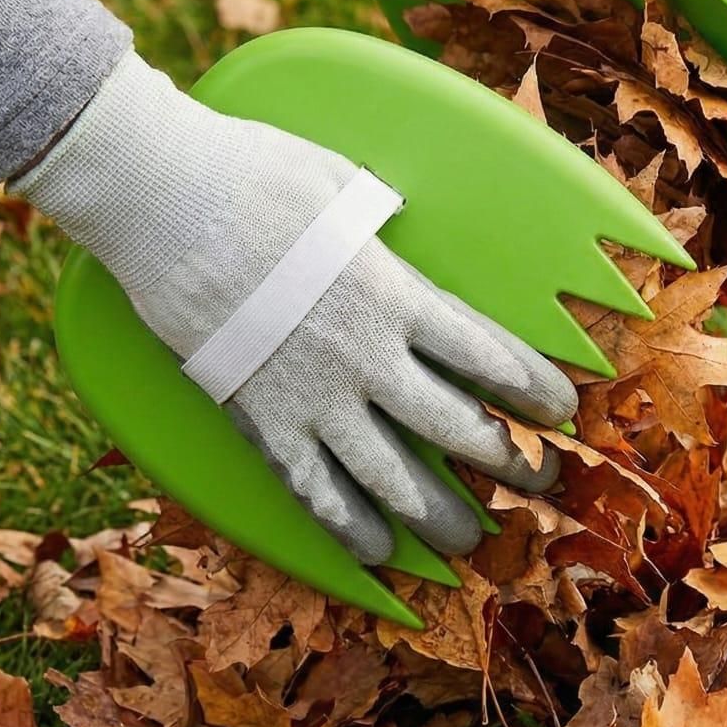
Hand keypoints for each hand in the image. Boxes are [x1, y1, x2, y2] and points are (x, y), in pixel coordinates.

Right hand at [17, 50, 576, 563]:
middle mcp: (368, 357)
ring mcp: (313, 397)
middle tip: (537, 484)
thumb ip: (375, 220)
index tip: (561, 413)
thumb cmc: (253, 175)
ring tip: (471, 540)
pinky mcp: (259, 419)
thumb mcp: (340, 185)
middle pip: (456, 428)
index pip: (490, 356)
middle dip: (508, 463)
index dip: (534, 390)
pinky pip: (312, 489)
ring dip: (439, 515)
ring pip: (393, 477)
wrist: (165, 203)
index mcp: (397, 295)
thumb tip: (390, 219)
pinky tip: (375, 551)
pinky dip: (347, 525)